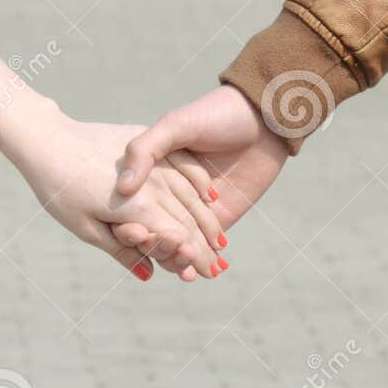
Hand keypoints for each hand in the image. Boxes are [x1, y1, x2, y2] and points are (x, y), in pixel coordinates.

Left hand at [0, 100, 227, 281]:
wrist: (47, 139)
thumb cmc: (60, 190)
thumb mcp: (85, 228)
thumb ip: (121, 250)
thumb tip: (148, 273)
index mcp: (139, 208)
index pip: (177, 239)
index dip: (194, 259)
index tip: (207, 275)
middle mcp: (153, 185)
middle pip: (188, 220)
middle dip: (206, 246)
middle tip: (219, 268)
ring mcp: (153, 162)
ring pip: (191, 195)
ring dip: (208, 219)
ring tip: (219, 240)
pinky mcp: (148, 144)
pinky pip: (184, 166)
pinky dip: (200, 184)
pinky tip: (211, 196)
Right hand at [115, 86, 288, 253]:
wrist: (263, 118)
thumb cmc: (216, 114)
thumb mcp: (175, 125)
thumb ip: (145, 150)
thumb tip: (123, 188)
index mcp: (152, 171)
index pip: (130, 206)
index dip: (125, 222)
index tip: (124, 231)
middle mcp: (169, 192)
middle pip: (151, 228)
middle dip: (149, 245)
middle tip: (149, 248)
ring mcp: (194, 208)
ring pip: (176, 242)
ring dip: (173, 258)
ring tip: (175, 263)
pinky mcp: (219, 218)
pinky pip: (203, 246)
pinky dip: (197, 262)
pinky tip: (194, 272)